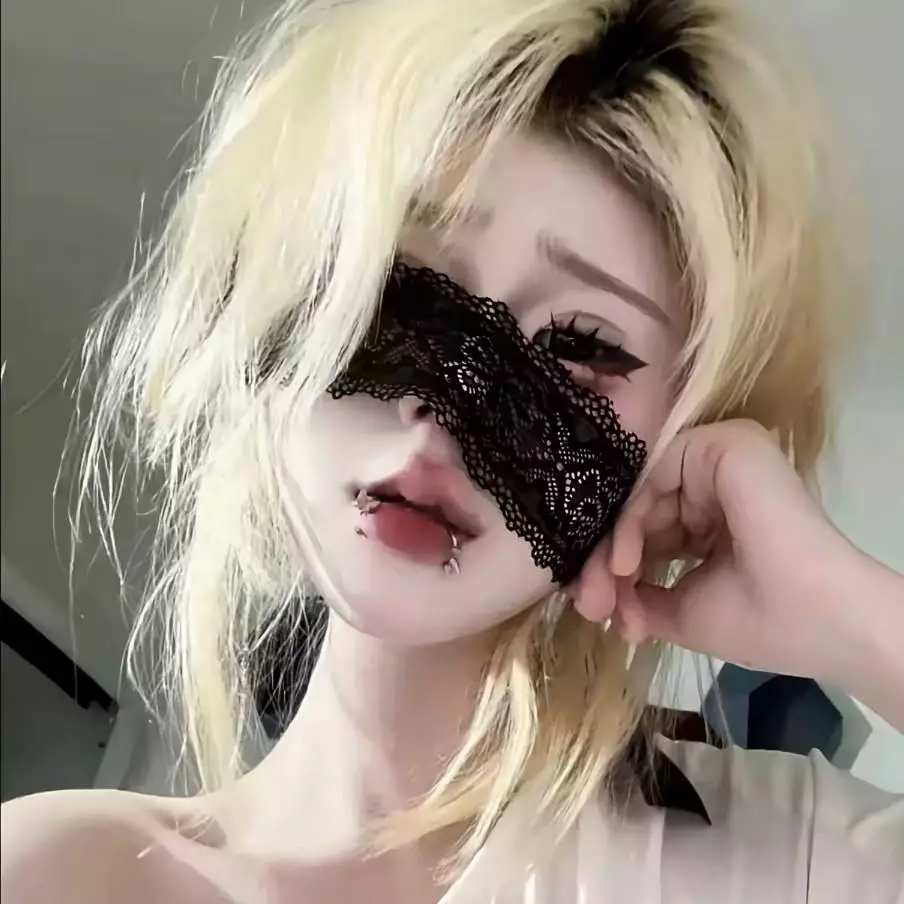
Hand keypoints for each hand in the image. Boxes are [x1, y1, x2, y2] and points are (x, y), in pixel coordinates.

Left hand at [574, 421, 903, 724]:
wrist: (820, 618)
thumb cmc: (761, 621)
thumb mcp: (682, 610)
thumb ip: (639, 595)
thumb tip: (599, 600)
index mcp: (713, 519)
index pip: (648, 531)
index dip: (615, 565)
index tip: (593, 605)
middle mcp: (714, 483)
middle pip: (638, 511)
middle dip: (607, 561)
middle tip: (590, 603)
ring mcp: (719, 460)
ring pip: (641, 494)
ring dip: (614, 545)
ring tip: (607, 590)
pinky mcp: (722, 445)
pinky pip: (656, 474)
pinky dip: (633, 518)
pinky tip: (626, 560)